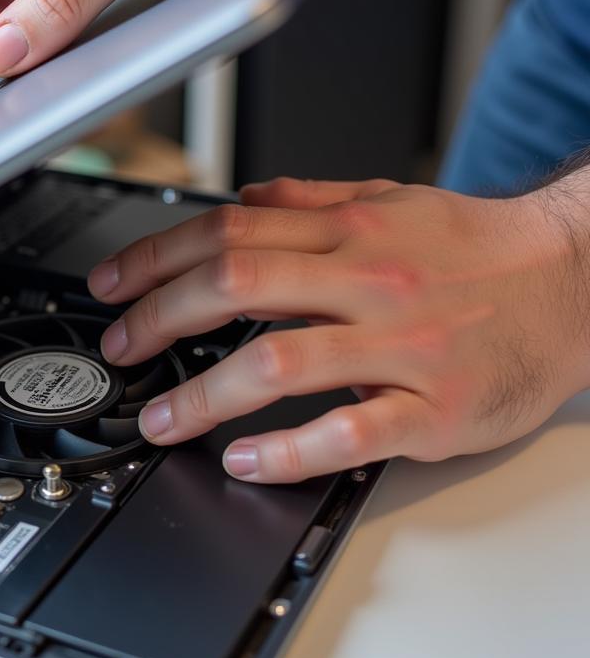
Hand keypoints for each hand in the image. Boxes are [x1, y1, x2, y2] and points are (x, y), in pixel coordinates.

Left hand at [86, 176, 589, 483]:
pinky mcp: (433, 407)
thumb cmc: (477, 249)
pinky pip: (350, 431)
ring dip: (204, 393)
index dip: (157, 259)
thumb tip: (247, 197)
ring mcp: (400, 346)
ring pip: (280, 361)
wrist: (575, 282)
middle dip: (160, 318)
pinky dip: (289, 449)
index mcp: (349, 230)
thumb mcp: (392, 202)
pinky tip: (246, 460)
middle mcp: (367, 280)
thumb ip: (313, 199)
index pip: (229, 232)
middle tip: (119, 348)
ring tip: (161, 417)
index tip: (113, 286)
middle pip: (238, 286)